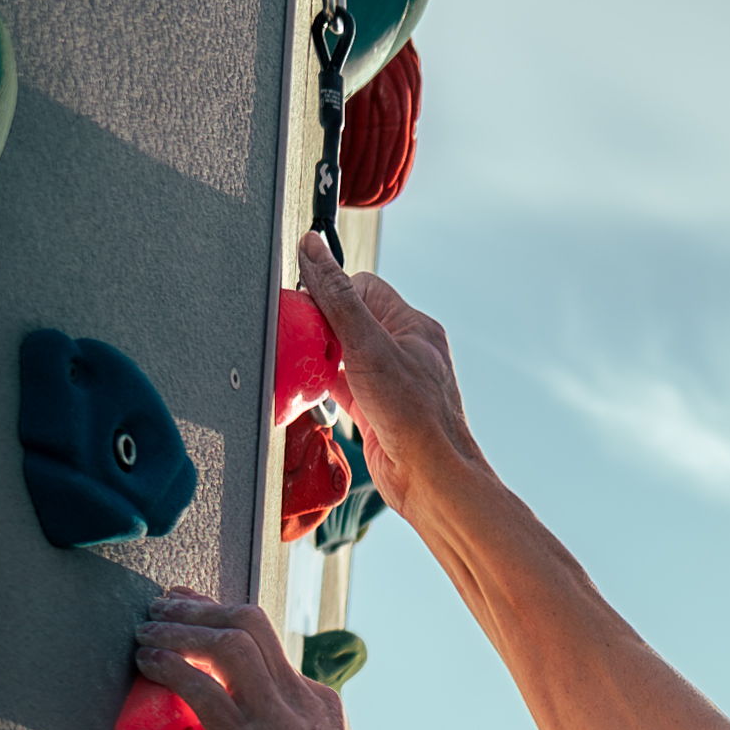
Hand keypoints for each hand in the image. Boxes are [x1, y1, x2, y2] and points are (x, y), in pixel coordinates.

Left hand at [128, 590, 382, 729]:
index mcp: (318, 704)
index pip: (266, 640)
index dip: (221, 616)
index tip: (191, 607)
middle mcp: (301, 700)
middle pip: (250, 622)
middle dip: (199, 606)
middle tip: (162, 606)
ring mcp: (277, 719)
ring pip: (228, 641)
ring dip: (179, 628)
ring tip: (147, 632)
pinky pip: (202, 687)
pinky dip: (169, 666)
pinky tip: (149, 665)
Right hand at [295, 240, 471, 509]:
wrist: (430, 479)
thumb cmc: (414, 415)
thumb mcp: (368, 345)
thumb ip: (337, 297)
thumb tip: (313, 250)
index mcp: (413, 326)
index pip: (364, 288)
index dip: (333, 292)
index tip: (307, 304)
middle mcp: (404, 352)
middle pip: (350, 321)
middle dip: (323, 325)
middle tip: (300, 334)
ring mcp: (390, 383)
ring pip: (345, 355)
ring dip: (321, 357)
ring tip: (299, 359)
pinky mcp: (376, 411)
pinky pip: (342, 387)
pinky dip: (322, 385)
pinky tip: (307, 387)